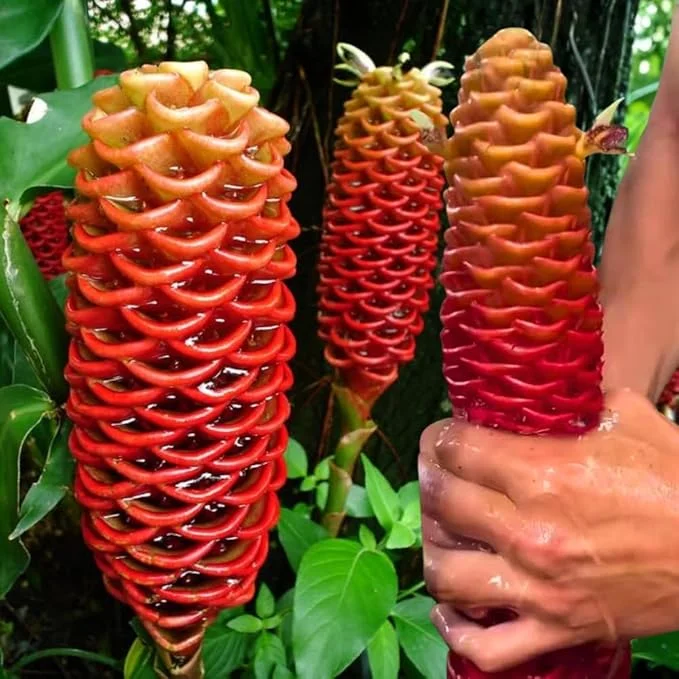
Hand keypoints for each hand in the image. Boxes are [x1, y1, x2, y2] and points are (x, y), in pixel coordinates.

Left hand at [419, 389, 678, 671]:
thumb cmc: (674, 478)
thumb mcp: (626, 416)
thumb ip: (572, 397)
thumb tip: (535, 386)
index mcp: (543, 473)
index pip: (456, 449)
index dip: (440, 438)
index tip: (443, 437)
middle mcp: (530, 531)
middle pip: (441, 502)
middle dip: (430, 480)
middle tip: (436, 474)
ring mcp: (540, 587)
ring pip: (446, 575)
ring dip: (434, 550)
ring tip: (442, 533)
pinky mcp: (556, 629)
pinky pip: (486, 647)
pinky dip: (458, 630)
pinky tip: (451, 608)